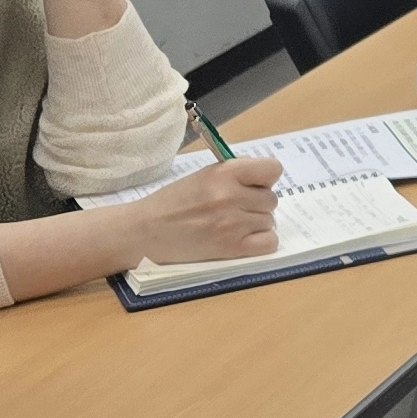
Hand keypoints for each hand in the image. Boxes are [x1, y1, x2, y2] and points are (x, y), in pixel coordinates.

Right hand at [122, 156, 283, 265]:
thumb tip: (264, 177)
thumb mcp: (203, 176)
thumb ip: (234, 174)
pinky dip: (261, 242)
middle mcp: (231, 196)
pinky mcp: (231, 248)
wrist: (143, 232)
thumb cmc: (172, 202)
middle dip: (257, 205)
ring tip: (231, 226)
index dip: (265, 179)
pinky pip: (269, 242)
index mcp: (224, 173)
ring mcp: (233, 223)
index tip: (253, 186)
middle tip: (234, 210)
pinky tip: (243, 240)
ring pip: (269, 221)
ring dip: (255, 224)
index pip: (272, 169)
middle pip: (271, 199)